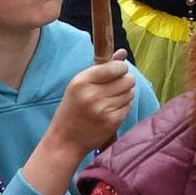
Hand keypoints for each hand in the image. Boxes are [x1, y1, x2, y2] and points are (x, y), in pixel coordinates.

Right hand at [25, 53, 136, 194]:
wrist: (64, 142)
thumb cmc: (72, 110)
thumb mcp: (79, 86)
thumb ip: (102, 67)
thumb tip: (123, 52)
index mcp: (82, 81)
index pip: (116, 67)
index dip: (121, 68)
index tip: (117, 72)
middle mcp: (92, 95)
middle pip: (127, 79)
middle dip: (124, 82)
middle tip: (114, 88)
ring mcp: (103, 109)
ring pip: (130, 93)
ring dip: (124, 95)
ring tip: (110, 101)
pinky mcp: (112, 122)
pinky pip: (128, 107)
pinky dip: (123, 108)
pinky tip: (111, 111)